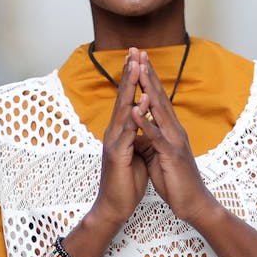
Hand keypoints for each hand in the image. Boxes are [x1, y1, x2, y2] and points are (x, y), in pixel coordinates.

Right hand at [88, 50, 150, 227]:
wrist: (114, 206)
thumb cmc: (125, 180)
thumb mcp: (134, 152)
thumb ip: (137, 135)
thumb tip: (142, 120)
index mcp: (120, 130)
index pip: (127, 99)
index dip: (133, 78)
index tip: (138, 57)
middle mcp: (114, 131)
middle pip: (122, 97)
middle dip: (129, 73)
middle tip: (134, 50)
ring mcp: (114, 141)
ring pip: (123, 109)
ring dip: (130, 87)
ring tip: (137, 66)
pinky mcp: (117, 154)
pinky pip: (128, 131)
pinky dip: (136, 115)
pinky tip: (143, 101)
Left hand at [130, 50, 221, 228]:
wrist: (193, 204)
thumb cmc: (176, 180)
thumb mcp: (162, 154)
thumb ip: (155, 137)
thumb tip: (146, 125)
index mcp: (171, 129)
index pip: (158, 98)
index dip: (148, 78)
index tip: (139, 59)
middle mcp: (174, 129)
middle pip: (159, 96)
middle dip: (148, 73)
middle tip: (139, 52)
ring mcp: (174, 141)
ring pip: (159, 110)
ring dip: (148, 89)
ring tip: (138, 70)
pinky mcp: (171, 155)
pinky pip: (156, 137)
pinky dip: (145, 123)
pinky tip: (135, 111)